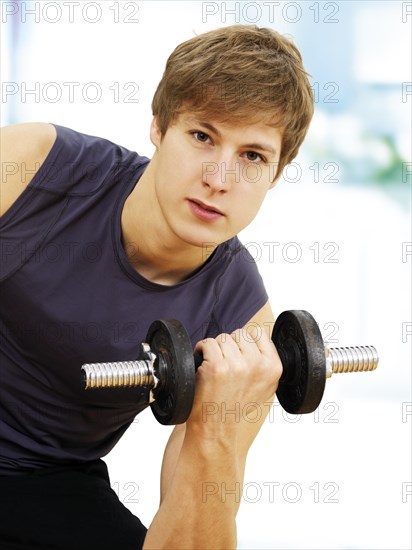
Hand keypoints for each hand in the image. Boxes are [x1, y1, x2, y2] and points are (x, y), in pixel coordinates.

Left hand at [188, 326, 281, 450]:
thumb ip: (266, 362)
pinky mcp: (216, 366)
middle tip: (227, 366)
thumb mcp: (265, 387)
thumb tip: (259, 338)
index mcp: (273, 367)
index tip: (239, 355)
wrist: (217, 427)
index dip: (245, 342)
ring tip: (216, 368)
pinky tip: (203, 364)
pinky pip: (207, 343)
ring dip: (216, 349)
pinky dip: (201, 350)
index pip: (259, 333)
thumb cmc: (237, 406)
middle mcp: (257, 365)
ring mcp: (237, 365)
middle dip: (231, 346)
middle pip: (240, 333)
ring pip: (223, 338)